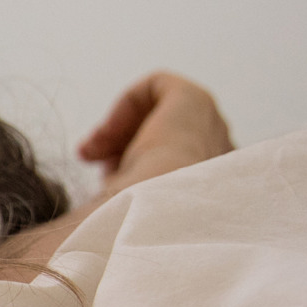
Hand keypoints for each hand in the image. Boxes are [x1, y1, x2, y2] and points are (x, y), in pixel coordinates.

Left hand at [78, 72, 233, 196]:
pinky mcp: (195, 99)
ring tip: (90, 150)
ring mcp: (211, 124)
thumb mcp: (130, 211)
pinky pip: (156, 87)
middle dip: (119, 144)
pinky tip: (107, 130)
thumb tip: (103, 189)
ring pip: (157, 114)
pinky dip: (124, 104)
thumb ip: (127, 195)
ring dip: (117, 129)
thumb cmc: (139, 220)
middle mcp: (217, 153)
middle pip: (161, 138)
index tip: (100, 177)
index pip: (167, 164)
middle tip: (89, 159)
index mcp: (210, 182)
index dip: (127, 164)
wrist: (156, 209)